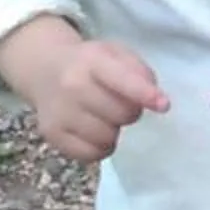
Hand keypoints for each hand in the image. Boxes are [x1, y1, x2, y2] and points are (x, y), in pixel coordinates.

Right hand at [0, 17, 167, 161]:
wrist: (45, 69)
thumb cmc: (91, 64)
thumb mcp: (116, 54)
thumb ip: (140, 72)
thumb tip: (156, 100)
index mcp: (92, 60)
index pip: (123, 80)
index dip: (145, 94)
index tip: (164, 105)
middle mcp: (71, 85)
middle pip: (121, 115)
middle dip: (129, 112)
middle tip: (120, 104)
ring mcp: (59, 112)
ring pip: (106, 138)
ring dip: (113, 131)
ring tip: (104, 117)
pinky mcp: (51, 134)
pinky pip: (90, 155)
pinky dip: (99, 147)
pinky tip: (94, 132)